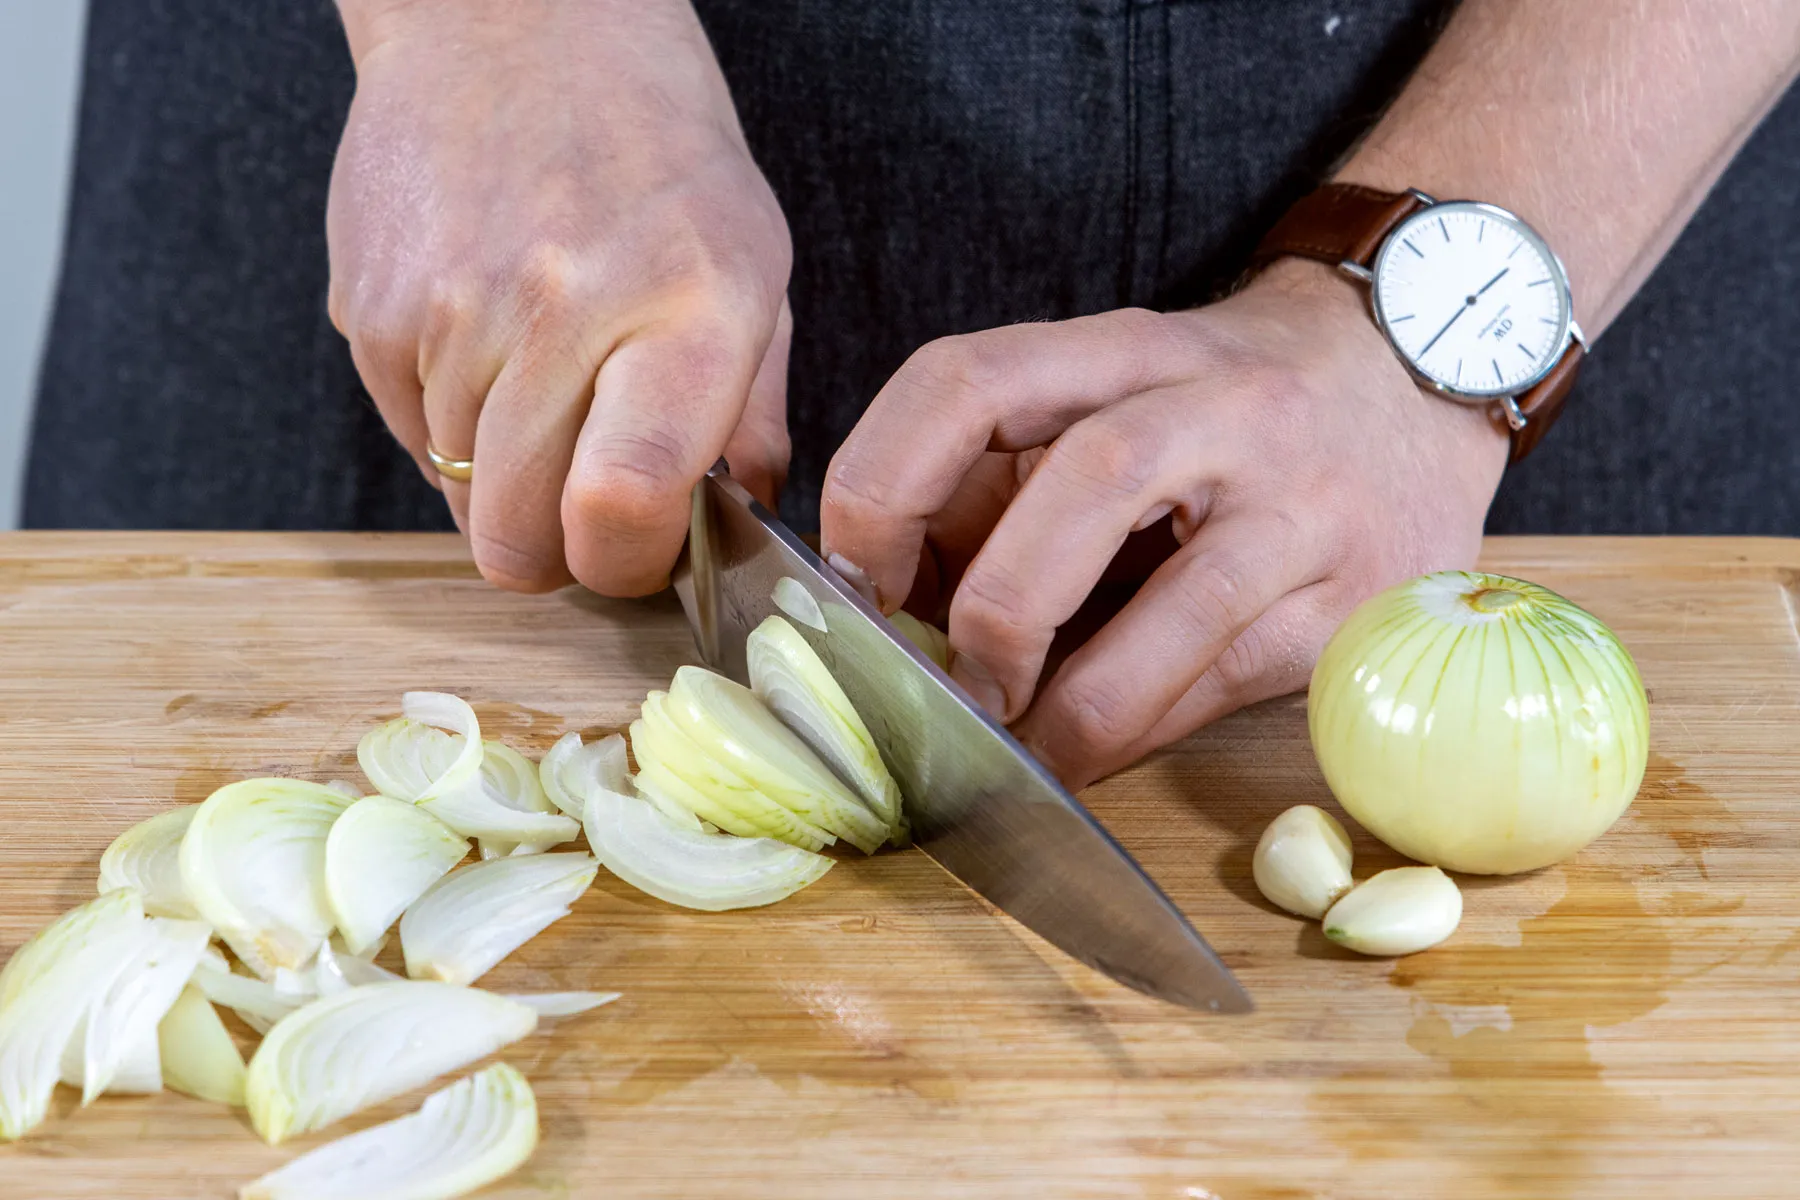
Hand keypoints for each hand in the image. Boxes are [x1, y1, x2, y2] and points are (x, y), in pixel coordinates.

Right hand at [328, 0, 791, 594]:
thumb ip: (755, 408)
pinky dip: (451, 428)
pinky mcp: (373, 311)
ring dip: (504, 483)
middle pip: (521, 534)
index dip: (625, 564)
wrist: (516, 26)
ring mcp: (452, 312)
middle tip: (589, 508)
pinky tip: (492, 351)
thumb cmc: (655, 153)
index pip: (625, 502)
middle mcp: (562, 310)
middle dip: (558, 551)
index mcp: (687, 308)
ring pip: (461, 497)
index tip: (639, 552)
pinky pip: (410, 439)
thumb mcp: (755, 266)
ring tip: (547, 394)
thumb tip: (746, 520)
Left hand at [820, 261, 1508, 787]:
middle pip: (1087, 478)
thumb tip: (889, 608)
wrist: (1415, 369)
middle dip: (996, 606)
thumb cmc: (1225, 406)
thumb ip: (1004, 482)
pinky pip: (1229, 678)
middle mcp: (1219, 406)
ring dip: (1073, 698)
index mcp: (1123, 349)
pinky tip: (1088, 754)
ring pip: (1186, 595)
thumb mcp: (1108, 398)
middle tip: (944, 683)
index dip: (882, 483)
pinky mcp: (1352, 595)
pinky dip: (1136, 730)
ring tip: (1017, 746)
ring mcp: (1301, 502)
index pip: (970, 378)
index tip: (851, 580)